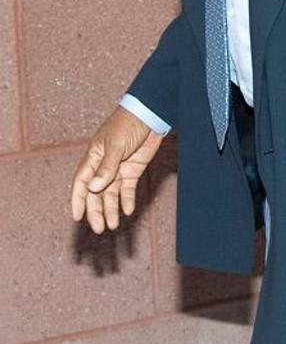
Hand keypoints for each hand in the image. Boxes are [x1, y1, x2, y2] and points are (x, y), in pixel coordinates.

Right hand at [71, 108, 163, 233]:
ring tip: (113, 225)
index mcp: (93, 158)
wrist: (150, 115)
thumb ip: (106, 167)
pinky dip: (127, 200)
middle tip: (99, 229)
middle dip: (96, 211)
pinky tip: (128, 210)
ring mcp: (118, 168)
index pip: (81, 183)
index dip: (78, 200)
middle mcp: (103, 166)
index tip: (77, 217)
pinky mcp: (133, 169)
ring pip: (111, 194)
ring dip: (111, 209)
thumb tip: (93, 189)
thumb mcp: (116, 145)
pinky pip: (127, 189)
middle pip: (96, 193)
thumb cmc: (127, 124)